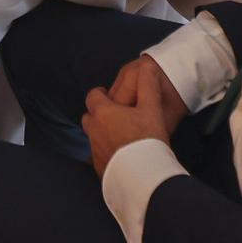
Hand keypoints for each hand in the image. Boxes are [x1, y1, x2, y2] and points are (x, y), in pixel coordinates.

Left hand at [83, 58, 185, 176]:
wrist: (145, 177)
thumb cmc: (147, 139)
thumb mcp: (152, 109)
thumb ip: (148, 85)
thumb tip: (147, 65)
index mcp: (102, 114)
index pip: (93, 96)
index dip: (101, 94)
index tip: (111, 97)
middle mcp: (93, 131)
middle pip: (89, 117)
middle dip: (99, 114)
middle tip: (116, 116)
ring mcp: (94, 152)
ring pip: (93, 137)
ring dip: (102, 134)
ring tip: (121, 136)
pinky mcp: (99, 169)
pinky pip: (99, 156)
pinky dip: (107, 152)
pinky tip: (122, 156)